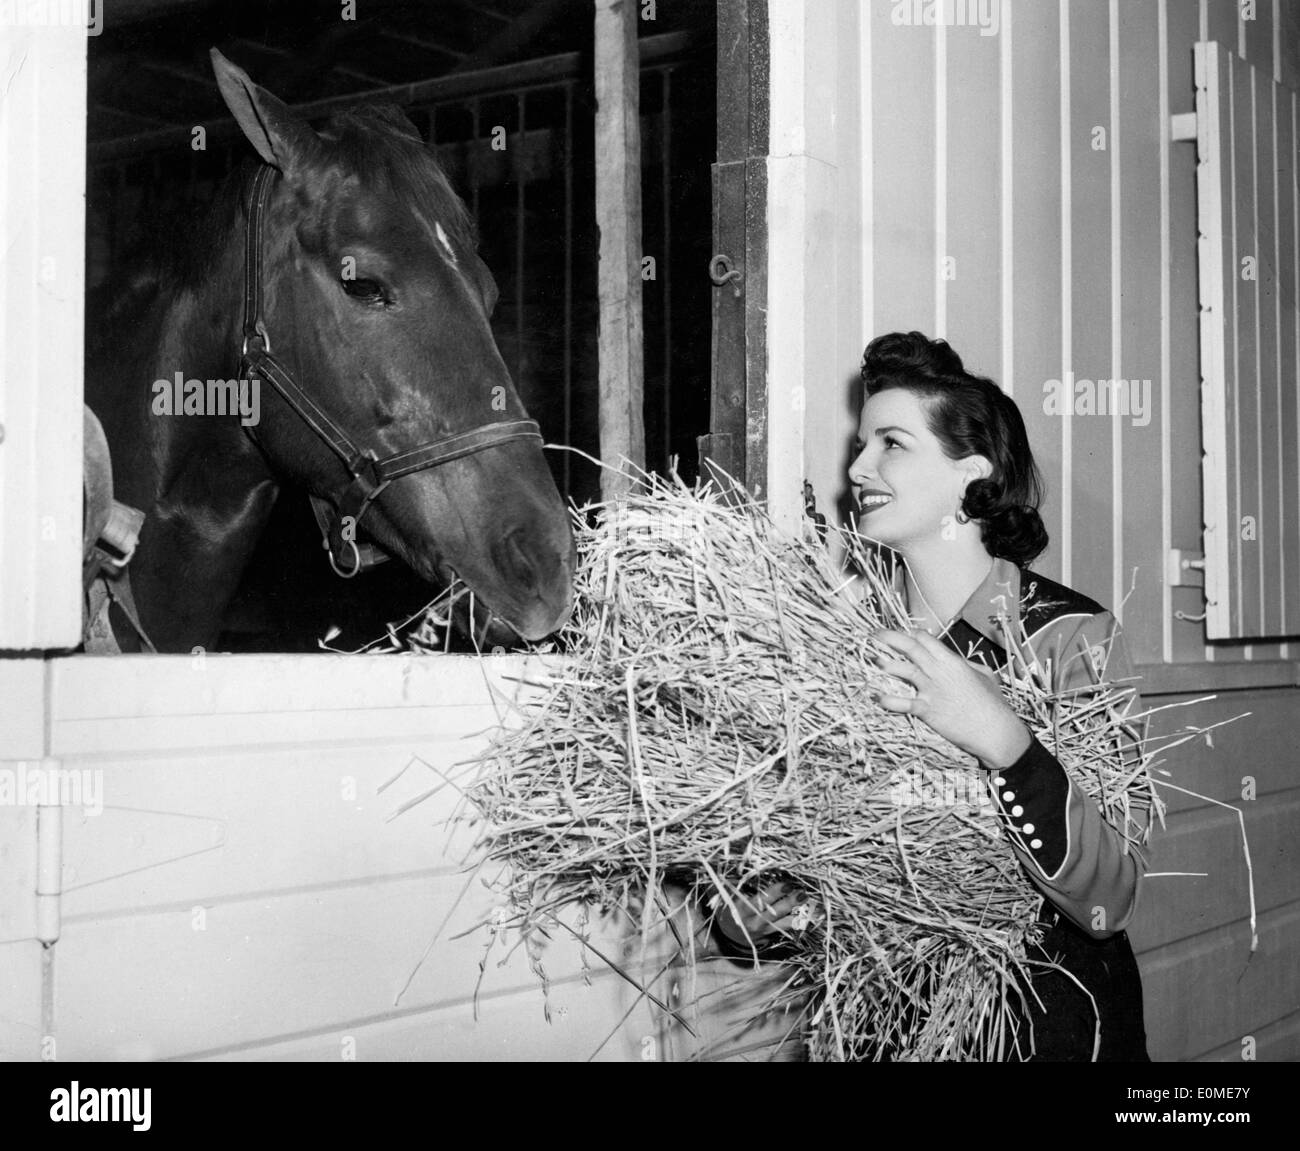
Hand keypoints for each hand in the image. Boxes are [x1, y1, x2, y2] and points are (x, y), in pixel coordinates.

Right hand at [714, 877, 812, 947]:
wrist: (729, 935)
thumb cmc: (729, 910)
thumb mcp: (726, 898)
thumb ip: (735, 885)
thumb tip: (744, 866)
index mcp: (743, 909)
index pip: (760, 901)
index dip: (775, 893)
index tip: (787, 885)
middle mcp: (754, 921)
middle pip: (775, 912)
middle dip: (790, 903)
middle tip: (802, 893)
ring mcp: (764, 929)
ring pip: (783, 923)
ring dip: (798, 913)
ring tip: (809, 904)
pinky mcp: (770, 934)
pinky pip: (785, 928)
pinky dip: (797, 921)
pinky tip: (808, 915)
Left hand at [871, 629, 1031, 769]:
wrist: (996, 730)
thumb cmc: (993, 704)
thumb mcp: (985, 676)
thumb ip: (968, 665)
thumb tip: (958, 660)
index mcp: (952, 661)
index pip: (926, 639)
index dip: (911, 635)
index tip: (901, 636)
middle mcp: (939, 671)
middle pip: (911, 648)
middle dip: (890, 638)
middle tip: (874, 634)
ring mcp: (932, 690)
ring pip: (905, 670)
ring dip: (887, 663)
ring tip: (872, 659)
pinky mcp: (928, 710)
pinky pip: (904, 703)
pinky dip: (889, 700)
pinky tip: (877, 696)